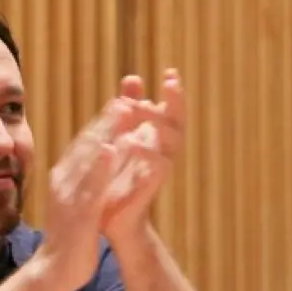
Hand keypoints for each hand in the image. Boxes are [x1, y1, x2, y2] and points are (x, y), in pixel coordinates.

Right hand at [37, 98, 141, 290]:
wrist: (52, 271)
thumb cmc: (68, 237)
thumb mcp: (75, 203)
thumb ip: (84, 182)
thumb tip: (96, 163)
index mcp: (63, 177)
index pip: (84, 144)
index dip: (103, 122)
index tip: (120, 103)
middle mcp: (64, 181)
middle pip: (87, 143)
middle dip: (107, 119)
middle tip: (126, 97)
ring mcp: (69, 195)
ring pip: (90, 157)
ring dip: (108, 132)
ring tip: (125, 111)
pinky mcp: (78, 212)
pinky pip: (92, 184)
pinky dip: (102, 165)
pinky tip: (114, 149)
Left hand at [102, 69, 186, 243]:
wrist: (114, 219)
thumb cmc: (119, 176)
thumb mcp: (122, 136)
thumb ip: (128, 109)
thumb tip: (132, 77)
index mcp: (158, 139)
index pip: (172, 112)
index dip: (174, 93)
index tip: (170, 72)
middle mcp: (164, 152)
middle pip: (178, 122)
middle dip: (176, 101)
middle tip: (170, 80)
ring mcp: (159, 170)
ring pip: (170, 142)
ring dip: (157, 122)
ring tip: (139, 104)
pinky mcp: (149, 188)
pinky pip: (156, 168)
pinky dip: (147, 153)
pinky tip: (133, 140)